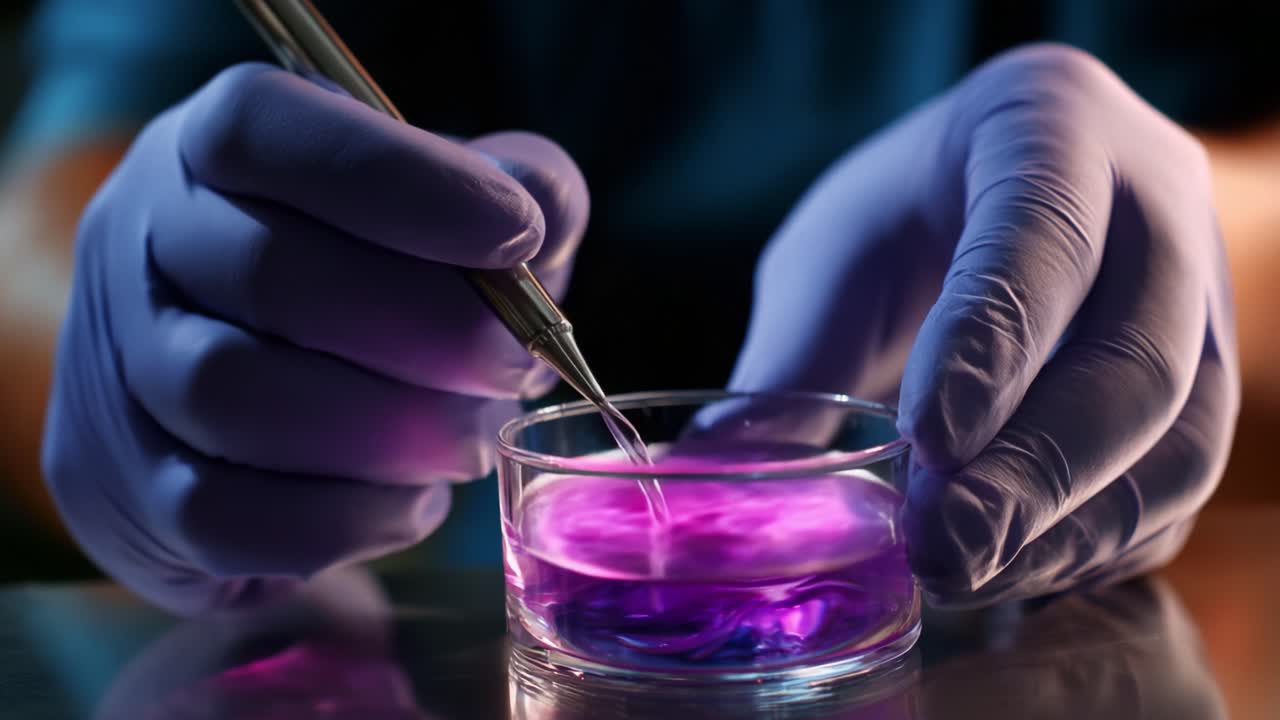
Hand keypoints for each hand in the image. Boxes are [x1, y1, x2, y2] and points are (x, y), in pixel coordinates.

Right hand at [42, 63, 588, 613]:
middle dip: (428, 332)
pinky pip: (223, 518)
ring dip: (390, 435)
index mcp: (213, 148)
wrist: (267, 396)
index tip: (519, 233)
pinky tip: (410, 499)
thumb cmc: (386, 279)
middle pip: (268, 274)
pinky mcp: (121, 487)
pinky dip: (348, 519)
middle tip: (510, 365)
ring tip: (466, 439)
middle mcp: (138, 240)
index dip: (404, 181)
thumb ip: (519, 185)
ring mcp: (115, 369)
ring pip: (236, 399)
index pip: (267, 130)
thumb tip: (534, 205)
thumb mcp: (456, 204)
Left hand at [731, 44, 1237, 606]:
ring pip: (1180, 439)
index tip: (927, 439)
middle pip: (1137, 360)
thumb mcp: (833, 256)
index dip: (992, 344)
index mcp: (1050, 127)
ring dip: (1066, 529)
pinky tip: (1007, 569)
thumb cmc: (905, 214)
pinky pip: (1177, 487)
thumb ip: (792, 356)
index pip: (1043, 233)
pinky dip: (1092, 545)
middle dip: (1034, 474)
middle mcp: (1154, 207)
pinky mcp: (1202, 385)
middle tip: (940, 547)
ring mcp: (1199, 301)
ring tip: (960, 573)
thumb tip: (724, 469)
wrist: (993, 203)